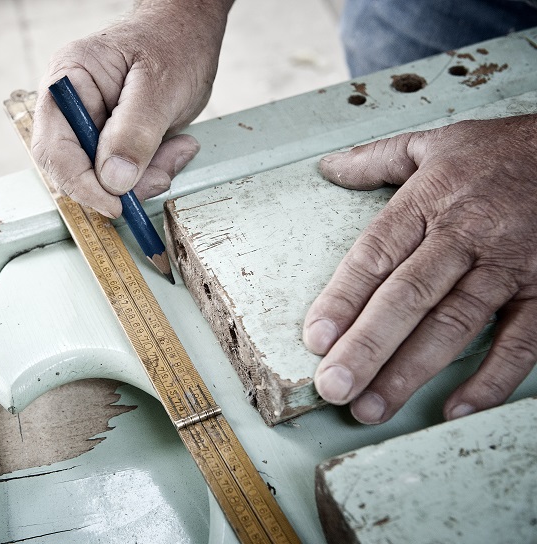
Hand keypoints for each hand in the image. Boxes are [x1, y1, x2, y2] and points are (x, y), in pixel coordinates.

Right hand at [31, 0, 233, 217]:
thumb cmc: (173, 42)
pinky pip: (125, 173)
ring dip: (144, 177)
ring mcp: (92, 125)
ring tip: (177, 150)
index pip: (54, 148)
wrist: (190, 31)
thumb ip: (134, 132)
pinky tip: (175, 147)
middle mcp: (72, 107)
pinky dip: (153, 170)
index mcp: (67, 82)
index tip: (115, 204)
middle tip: (159, 176)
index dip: (81, 183)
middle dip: (118, 184)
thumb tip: (113, 180)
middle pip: (75, 169)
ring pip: (103, 178)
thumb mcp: (160, 86)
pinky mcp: (113, 140)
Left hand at [304, 114, 536, 423]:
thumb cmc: (502, 153)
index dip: (343, 298)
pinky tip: (455, 408)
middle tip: (334, 386)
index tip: (315, 337)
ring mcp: (507, 267)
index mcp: (429, 201)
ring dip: (411, 371)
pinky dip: (491, 379)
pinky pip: (521, 342)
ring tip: (374, 407)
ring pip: (455, 324)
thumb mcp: (435, 144)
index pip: (375, 255)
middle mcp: (465, 236)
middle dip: (367, 346)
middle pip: (408, 297)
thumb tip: (329, 167)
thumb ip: (377, 159)